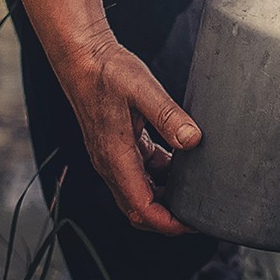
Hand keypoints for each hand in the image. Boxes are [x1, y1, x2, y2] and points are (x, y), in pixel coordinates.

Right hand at [56, 30, 200, 233]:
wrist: (82, 57)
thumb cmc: (107, 70)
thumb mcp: (142, 89)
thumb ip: (168, 115)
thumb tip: (193, 140)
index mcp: (115, 158)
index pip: (141, 208)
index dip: (167, 223)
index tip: (192, 222)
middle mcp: (110, 163)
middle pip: (139, 208)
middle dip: (167, 217)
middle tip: (196, 211)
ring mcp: (111, 155)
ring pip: (138, 190)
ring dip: (163, 194)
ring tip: (192, 184)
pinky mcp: (115, 144)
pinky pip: (138, 169)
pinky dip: (157, 172)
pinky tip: (177, 156)